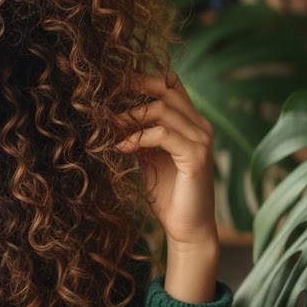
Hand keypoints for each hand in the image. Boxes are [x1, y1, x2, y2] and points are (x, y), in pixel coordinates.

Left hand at [115, 71, 216, 250]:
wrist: (187, 227)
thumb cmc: (168, 194)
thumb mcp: (148, 158)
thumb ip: (138, 136)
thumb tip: (110, 118)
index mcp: (191, 122)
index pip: (170, 84)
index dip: (143, 78)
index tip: (113, 82)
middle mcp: (200, 125)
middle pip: (167, 88)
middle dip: (134, 87)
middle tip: (105, 95)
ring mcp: (202, 139)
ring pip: (162, 109)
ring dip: (130, 117)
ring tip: (108, 128)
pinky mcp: (197, 156)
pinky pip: (163, 134)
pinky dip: (138, 137)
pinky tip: (121, 148)